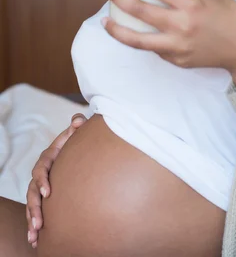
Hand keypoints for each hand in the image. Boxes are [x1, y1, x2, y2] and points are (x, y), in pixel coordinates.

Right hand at [26, 113, 87, 247]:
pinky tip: (35, 241)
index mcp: (47, 158)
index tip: (47, 193)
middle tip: (39, 222)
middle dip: (34, 207)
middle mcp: (40, 173)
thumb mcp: (74, 133)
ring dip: (32, 219)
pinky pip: (34, 212)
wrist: (73, 151)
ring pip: (31, 204)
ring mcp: (39, 186)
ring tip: (35, 234)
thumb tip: (79, 121)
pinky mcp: (42, 197)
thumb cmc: (73, 142)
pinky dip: (33, 225)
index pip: (41, 169)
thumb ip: (76, 125)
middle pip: (31, 191)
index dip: (42, 180)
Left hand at [101, 0, 235, 83]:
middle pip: (138, 9)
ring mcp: (176, 47)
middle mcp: (180, 25)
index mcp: (191, 3)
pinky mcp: (176, 61)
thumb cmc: (233, 17)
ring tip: (104, 19)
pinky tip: (133, 31)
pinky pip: (153, 48)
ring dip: (116, 28)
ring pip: (136, 39)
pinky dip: (141, 39)